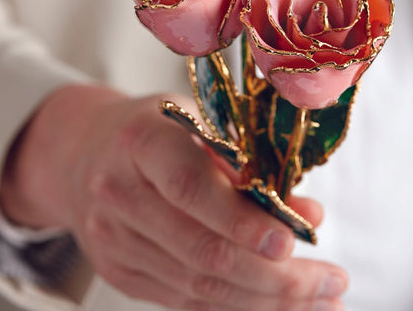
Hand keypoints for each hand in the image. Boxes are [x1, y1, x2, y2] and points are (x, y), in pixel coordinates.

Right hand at [0, 84, 347, 309]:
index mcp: (139, 142)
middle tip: (330, 280)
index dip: (241, 219)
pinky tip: (275, 305)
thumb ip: (245, 163)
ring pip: (198, 285)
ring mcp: (113, 239)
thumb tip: (307, 214)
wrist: (82, 154)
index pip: (188, 186)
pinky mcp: (119, 270)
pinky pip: (184, 299)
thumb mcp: (193, 121)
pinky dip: (236, 305)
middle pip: (201, 249)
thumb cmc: (149, 129)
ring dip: (266, 301)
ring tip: (319, 299)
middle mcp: (118, 193)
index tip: (291, 242)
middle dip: (274, 277)